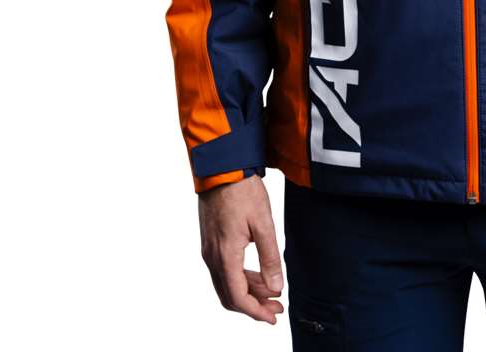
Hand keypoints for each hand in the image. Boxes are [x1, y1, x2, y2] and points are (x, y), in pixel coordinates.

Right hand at [198, 175, 284, 324]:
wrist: (221, 167)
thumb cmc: (242, 191)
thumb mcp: (263, 223)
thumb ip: (270, 257)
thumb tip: (276, 286)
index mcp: (225, 255)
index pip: (238, 297)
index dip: (256, 312)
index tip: (273, 317)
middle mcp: (212, 257)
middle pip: (230, 296)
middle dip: (253, 306)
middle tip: (276, 308)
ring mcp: (209, 250)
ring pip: (226, 284)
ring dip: (248, 293)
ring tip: (272, 293)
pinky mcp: (211, 241)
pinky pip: (224, 271)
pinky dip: (241, 279)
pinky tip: (258, 276)